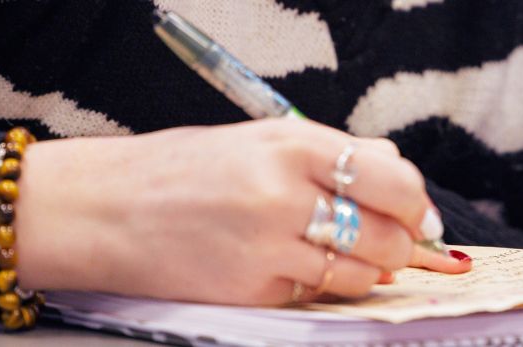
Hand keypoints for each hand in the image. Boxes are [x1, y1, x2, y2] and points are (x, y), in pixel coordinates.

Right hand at [11, 119, 471, 305]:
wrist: (102, 210)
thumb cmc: (178, 172)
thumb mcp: (254, 140)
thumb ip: (326, 153)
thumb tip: (392, 168)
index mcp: (289, 145)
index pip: (389, 177)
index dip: (415, 203)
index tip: (419, 216)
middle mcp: (283, 195)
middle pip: (386, 232)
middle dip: (403, 244)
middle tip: (398, 244)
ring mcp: (269, 247)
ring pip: (361, 272)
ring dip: (370, 271)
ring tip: (349, 257)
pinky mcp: (253, 290)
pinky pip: (318, 295)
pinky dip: (322, 287)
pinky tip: (298, 269)